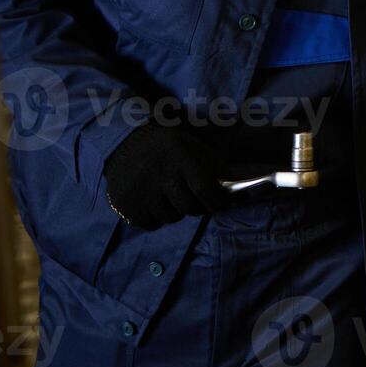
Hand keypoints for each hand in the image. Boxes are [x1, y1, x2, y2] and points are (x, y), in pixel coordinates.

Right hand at [102, 122, 227, 229]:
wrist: (126, 143)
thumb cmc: (170, 148)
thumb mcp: (194, 147)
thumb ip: (216, 167)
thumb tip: (240, 191)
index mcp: (180, 157)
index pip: (204, 188)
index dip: (216, 201)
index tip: (220, 204)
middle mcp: (160, 174)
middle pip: (188, 207)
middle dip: (197, 207)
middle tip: (195, 200)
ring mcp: (140, 191)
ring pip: (171, 218)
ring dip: (176, 211)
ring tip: (171, 196)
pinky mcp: (125, 204)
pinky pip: (151, 224)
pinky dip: (157, 218)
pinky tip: (154, 202)